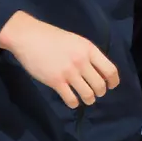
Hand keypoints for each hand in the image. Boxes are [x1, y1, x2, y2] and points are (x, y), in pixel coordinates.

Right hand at [0, 11, 118, 108]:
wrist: (28, 37)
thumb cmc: (52, 37)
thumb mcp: (76, 41)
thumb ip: (88, 54)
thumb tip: (99, 71)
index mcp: (89, 49)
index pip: (110, 70)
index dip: (113, 81)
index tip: (111, 86)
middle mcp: (82, 61)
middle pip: (100, 86)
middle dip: (100, 92)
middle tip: (95, 93)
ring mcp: (69, 72)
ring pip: (88, 95)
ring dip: (89, 100)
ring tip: (86, 99)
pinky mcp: (55, 82)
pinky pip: (71, 99)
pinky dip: (74, 103)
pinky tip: (72, 101)